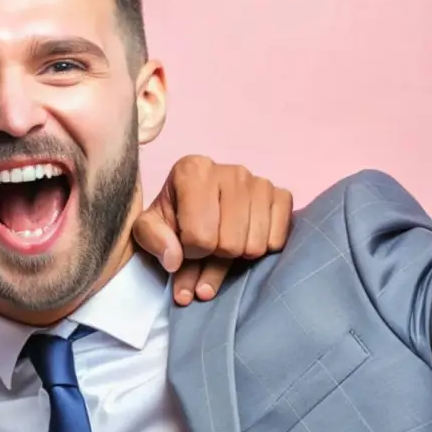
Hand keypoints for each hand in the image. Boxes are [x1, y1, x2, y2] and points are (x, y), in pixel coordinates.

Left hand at [133, 156, 293, 305]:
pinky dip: (263, 249)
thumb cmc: (173, 217)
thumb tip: (174, 261)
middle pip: (230, 244)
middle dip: (215, 258)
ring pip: (255, 246)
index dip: (190, 253)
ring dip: (238, 258)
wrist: (198, 205)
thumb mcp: (148, 228)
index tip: (185, 246)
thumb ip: (153, 241)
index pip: (199, 236)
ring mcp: (259, 182)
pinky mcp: (282, 195)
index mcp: (193, 170)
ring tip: (225, 247)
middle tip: (207, 249)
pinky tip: (247, 240)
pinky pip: (278, 239)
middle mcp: (231, 171)